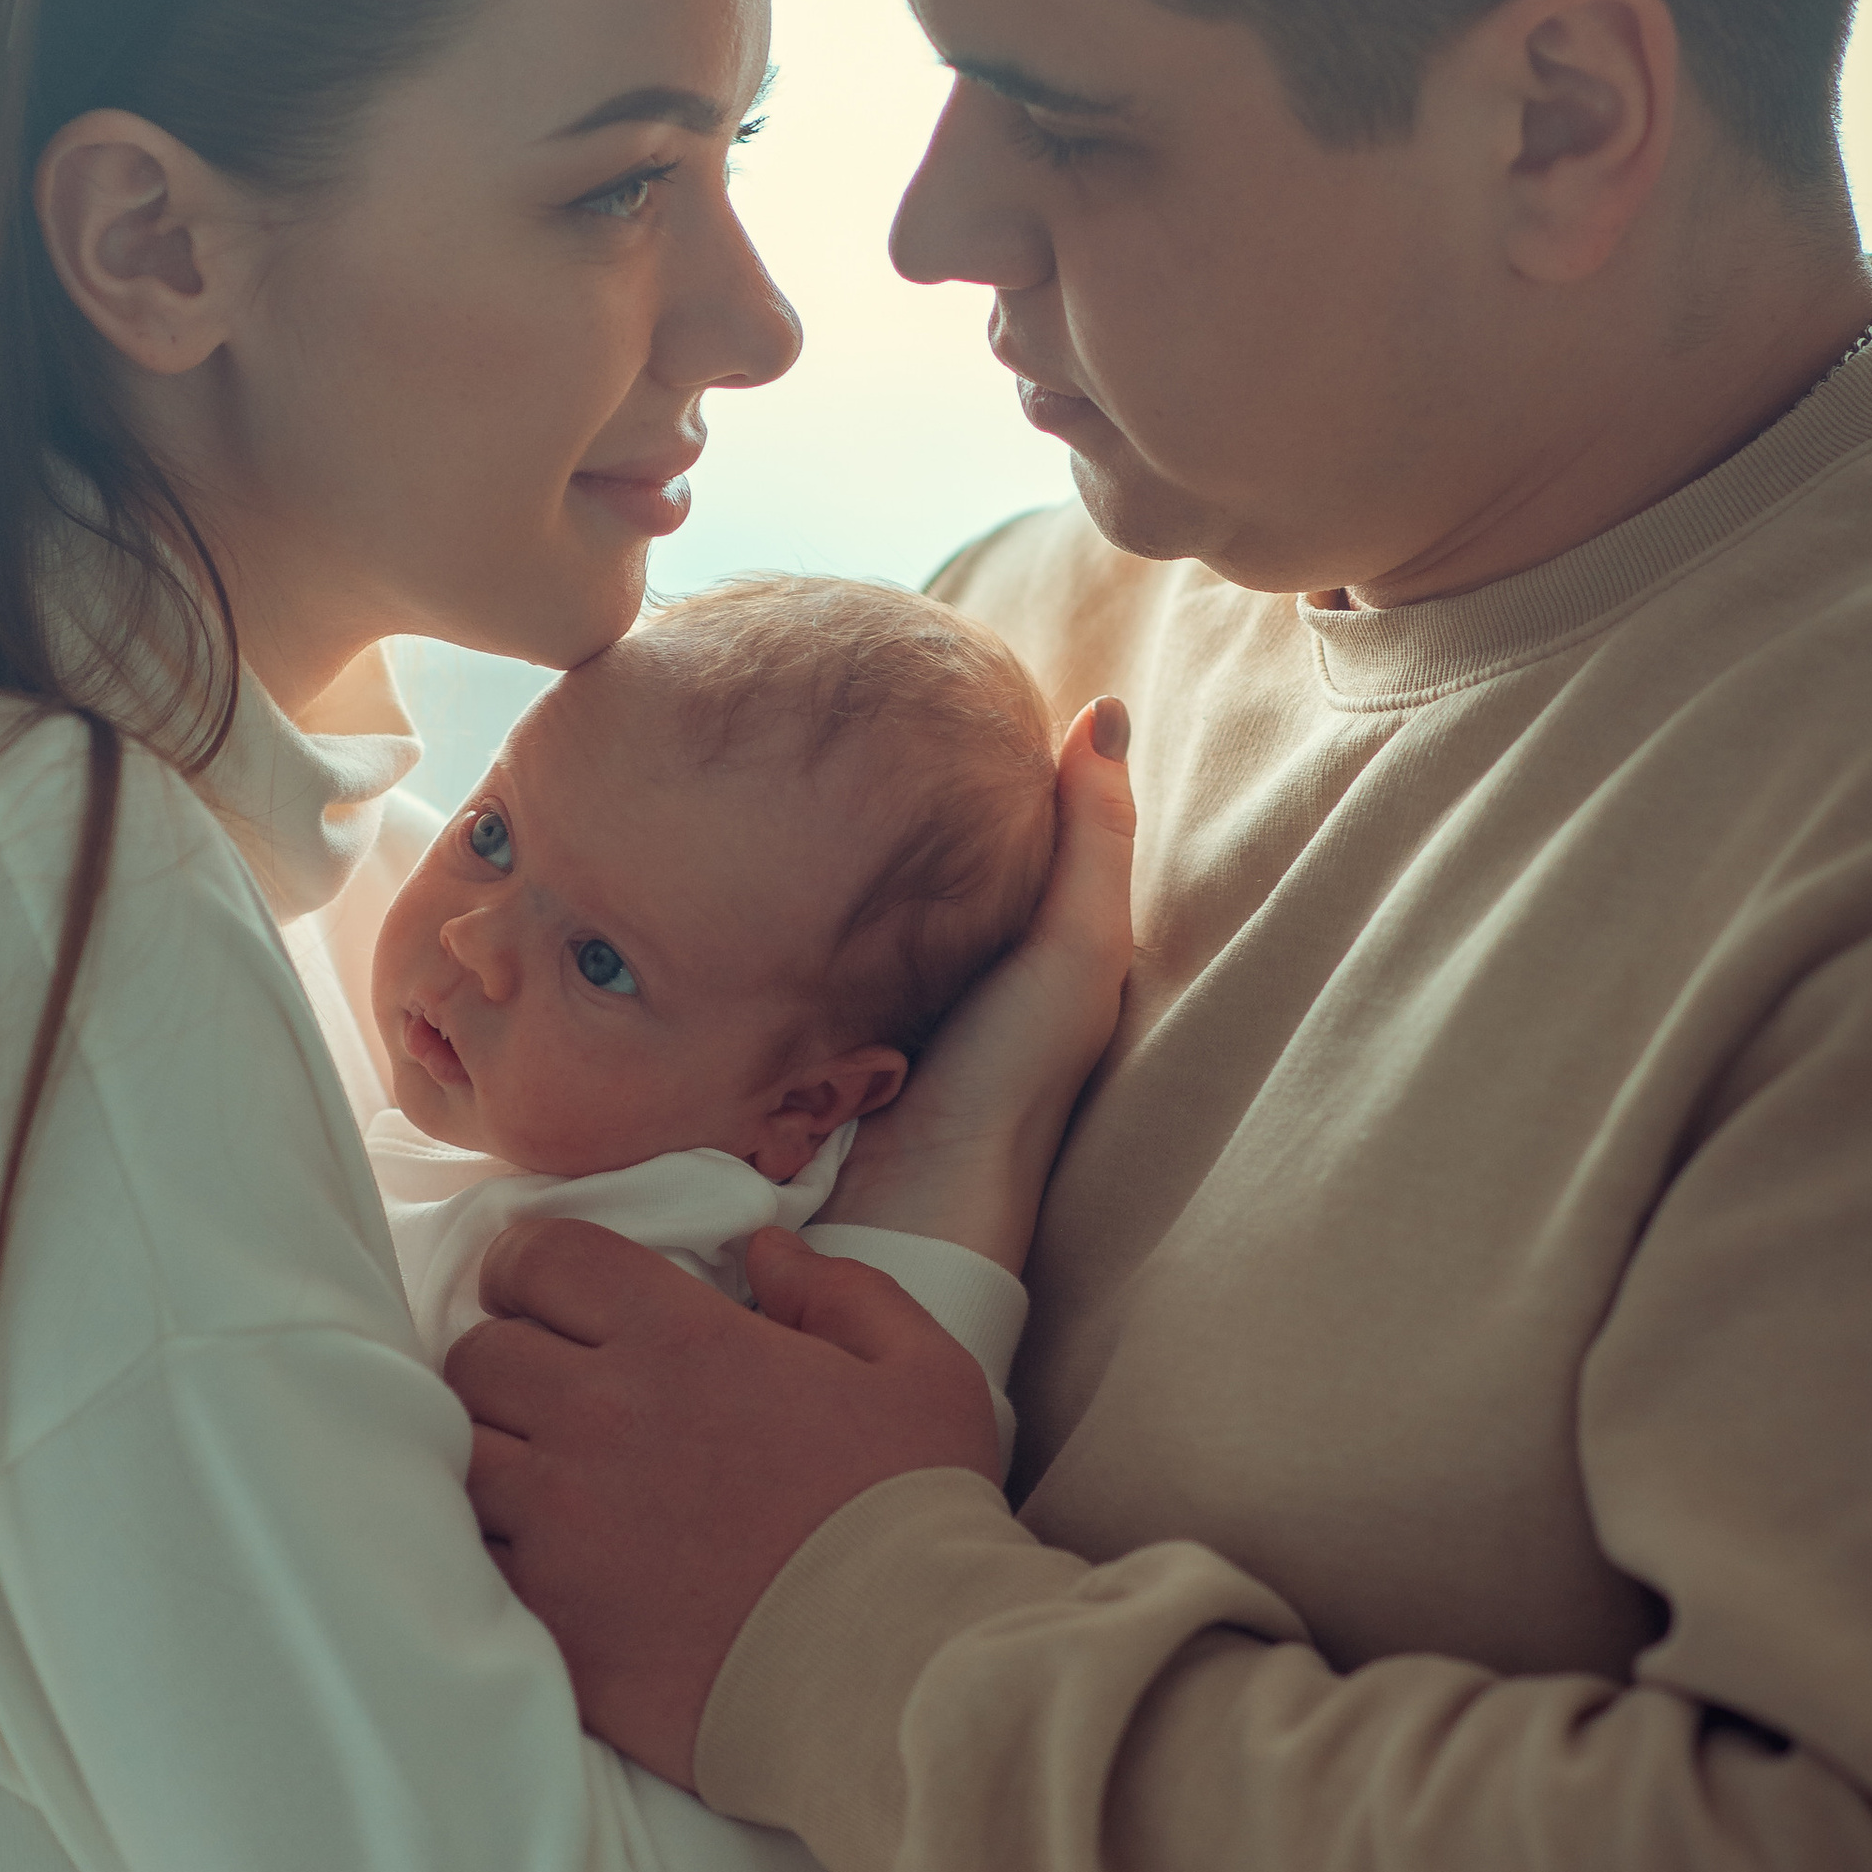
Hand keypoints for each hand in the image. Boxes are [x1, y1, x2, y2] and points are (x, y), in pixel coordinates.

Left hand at [452, 1220, 996, 1783]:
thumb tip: (766, 1252)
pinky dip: (497, 1550)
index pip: (542, 1258)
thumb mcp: (923, 1374)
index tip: (539, 1297)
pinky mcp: (551, 1618)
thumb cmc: (915, 1520)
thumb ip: (841, 1293)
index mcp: (681, 1342)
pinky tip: (548, 1561)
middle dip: (506, 1363)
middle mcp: (601, 1417)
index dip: (528, 1266)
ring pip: (462, 1455)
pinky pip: (474, 1560)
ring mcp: (564, 1524)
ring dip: (492, 1457)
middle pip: (480, 1357)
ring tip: (537, 1479)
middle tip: (548, 1396)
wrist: (899, 1679)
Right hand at [823, 696, 1135, 1269]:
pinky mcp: (829, 1008)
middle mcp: (969, 958)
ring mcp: (895, 985)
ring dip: (840, 838)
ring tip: (795, 746)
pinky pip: (816, 928)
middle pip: (937, 845)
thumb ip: (1092, 837)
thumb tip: (1103, 707)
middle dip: (900, 787)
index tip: (949, 674)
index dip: (996, 756)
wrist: (910, 1197)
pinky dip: (802, 894)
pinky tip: (768, 844)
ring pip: (871, 883)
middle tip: (849, 699)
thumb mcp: (1076, 948)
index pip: (1022, 821)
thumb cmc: (1012, 1076)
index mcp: (1040, 942)